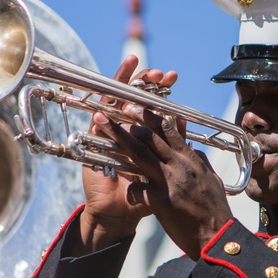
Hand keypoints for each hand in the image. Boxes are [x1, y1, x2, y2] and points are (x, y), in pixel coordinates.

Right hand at [76, 56, 175, 253]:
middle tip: (158, 71)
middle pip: (134, 98)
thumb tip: (183, 120)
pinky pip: (98, 118)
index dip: (160, 90)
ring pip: (115, 100)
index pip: (151, 104)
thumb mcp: (163, 169)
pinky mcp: (95, 142)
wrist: (120, 213)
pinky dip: (103, 104)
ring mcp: (109, 133)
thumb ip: (173, 146)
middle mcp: (126, 130)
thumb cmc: (144, 194)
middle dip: (146, 81)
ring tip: (134, 63)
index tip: (172, 76)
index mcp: (144, 135)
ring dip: (124, 81)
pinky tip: (109, 86)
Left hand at [90, 64, 234, 259]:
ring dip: (119, 137)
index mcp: (190, 160)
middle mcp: (180, 167)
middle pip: (151, 137)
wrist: (217, 238)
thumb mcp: (211, 181)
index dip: (152, 116)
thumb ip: (199, 163)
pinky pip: (138, 191)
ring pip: (140, 154)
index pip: (170, 131)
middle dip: (132, 120)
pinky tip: (121, 189)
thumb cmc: (215, 211)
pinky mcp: (162, 202)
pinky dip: (129, 190)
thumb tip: (193, 150)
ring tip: (103, 124)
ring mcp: (170, 183)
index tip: (139, 104)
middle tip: (117, 106)